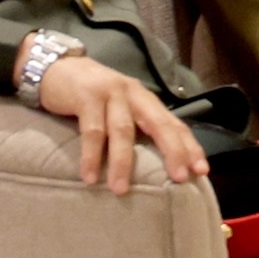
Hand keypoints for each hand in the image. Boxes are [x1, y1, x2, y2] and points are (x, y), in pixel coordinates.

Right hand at [20, 44, 209, 195]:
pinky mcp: (86, 96)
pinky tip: (89, 176)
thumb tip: (154, 164)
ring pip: (123, 131)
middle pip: (159, 124)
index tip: (201, 171)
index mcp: (146, 100)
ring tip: (121, 190)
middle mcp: (134, 94)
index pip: (174, 124)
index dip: (189, 147)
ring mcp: (111, 94)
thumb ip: (136, 128)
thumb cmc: (92, 96)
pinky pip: (92, 131)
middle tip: (179, 178)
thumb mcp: (120, 109)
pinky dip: (91, 156)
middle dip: (173, 151)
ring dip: (123, 163)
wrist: (57, 67)